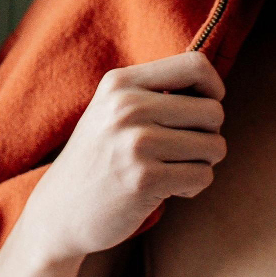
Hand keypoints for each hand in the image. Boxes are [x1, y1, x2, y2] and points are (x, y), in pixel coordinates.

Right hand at [28, 51, 226, 260]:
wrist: (60, 211)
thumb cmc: (100, 160)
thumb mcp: (114, 112)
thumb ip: (155, 94)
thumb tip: (215, 91)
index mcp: (121, 83)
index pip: (196, 65)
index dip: (214, 89)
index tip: (201, 113)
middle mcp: (127, 107)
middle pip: (213, 111)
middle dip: (208, 136)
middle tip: (182, 152)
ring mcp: (135, 143)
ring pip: (214, 146)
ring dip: (202, 164)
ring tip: (171, 171)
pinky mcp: (145, 179)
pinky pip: (203, 176)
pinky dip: (193, 187)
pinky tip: (167, 190)